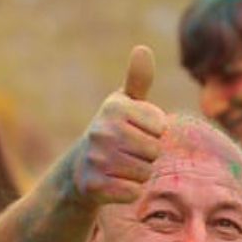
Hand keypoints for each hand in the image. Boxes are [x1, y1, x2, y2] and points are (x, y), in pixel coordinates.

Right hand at [70, 45, 166, 206]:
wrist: (82, 169)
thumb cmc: (114, 131)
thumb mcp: (125, 104)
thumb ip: (138, 80)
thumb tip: (142, 49)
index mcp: (114, 108)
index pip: (160, 127)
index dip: (154, 133)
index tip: (136, 132)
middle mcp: (102, 131)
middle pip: (154, 151)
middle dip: (148, 156)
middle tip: (129, 153)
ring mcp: (96, 159)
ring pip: (145, 173)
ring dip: (139, 174)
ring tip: (122, 167)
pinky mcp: (94, 185)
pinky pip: (133, 192)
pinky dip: (130, 191)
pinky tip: (116, 183)